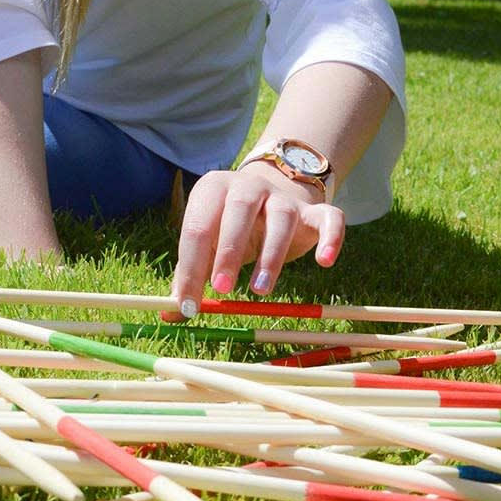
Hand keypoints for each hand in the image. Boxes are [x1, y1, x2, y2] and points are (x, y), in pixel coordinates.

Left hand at [170, 161, 344, 316]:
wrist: (271, 195)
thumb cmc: (230, 228)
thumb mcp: (208, 244)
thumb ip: (191, 275)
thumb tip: (170, 313)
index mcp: (212, 190)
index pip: (197, 226)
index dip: (191, 266)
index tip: (189, 305)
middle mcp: (248, 186)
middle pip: (238, 211)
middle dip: (228, 250)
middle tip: (222, 289)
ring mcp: (282, 197)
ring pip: (280, 218)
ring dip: (271, 253)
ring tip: (260, 290)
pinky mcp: (314, 211)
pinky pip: (329, 218)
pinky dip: (331, 237)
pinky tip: (324, 261)